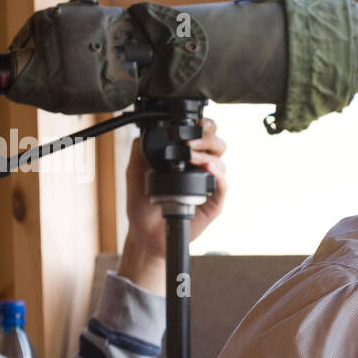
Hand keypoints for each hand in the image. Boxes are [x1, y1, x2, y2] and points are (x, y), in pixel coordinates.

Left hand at [119, 117, 227, 292]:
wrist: (146, 233)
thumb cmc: (143, 206)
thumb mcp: (135, 173)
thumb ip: (139, 152)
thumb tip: (144, 134)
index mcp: (187, 159)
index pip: (202, 136)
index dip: (202, 127)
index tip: (191, 123)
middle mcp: (201, 169)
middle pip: (218, 145)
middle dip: (207, 138)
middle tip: (191, 141)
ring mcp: (208, 186)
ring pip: (221, 162)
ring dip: (208, 155)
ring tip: (192, 157)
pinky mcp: (213, 203)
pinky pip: (222, 186)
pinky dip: (217, 175)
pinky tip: (208, 169)